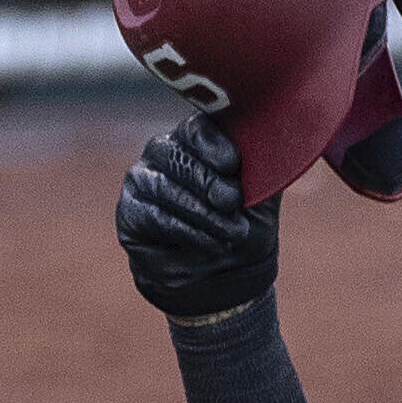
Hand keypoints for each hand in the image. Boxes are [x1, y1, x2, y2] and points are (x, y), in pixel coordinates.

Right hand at [117, 112, 278, 319]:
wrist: (224, 274)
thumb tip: (271, 142)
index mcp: (197, 141)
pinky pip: (156, 217)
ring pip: (165, 187)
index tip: (232, 163)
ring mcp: (142, 181)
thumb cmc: (243, 225)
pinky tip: (210, 243)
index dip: (212, 143)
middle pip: (178, 154)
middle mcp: (164, 153)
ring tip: (230, 232)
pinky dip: (187, 232)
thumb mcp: (264, 196)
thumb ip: (265, 167)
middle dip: (207, 180)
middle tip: (232, 202)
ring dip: (202, 212)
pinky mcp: (130, 213)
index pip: (197, 128)